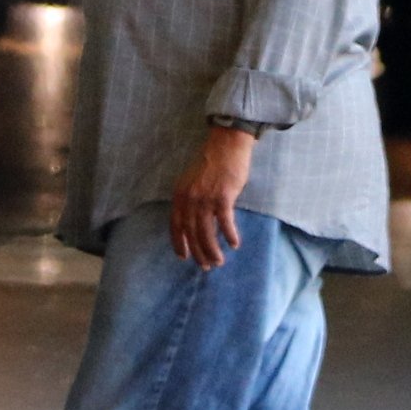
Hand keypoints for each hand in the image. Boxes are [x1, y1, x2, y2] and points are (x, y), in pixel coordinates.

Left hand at [169, 123, 258, 269]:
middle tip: (206, 265)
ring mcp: (205, 198)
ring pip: (206, 232)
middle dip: (198, 252)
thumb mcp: (192, 181)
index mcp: (180, 195)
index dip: (179, 243)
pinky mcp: (223, 197)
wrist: (226, 144)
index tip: (183, 257)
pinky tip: (234, 244)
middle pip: (191, 233)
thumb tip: (194, 220)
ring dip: (213, 250)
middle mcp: (189, 198)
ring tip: (219, 261)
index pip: (176, 225)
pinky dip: (229, 235)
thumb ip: (190, 199)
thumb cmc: (212, 162)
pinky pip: (225, 222)